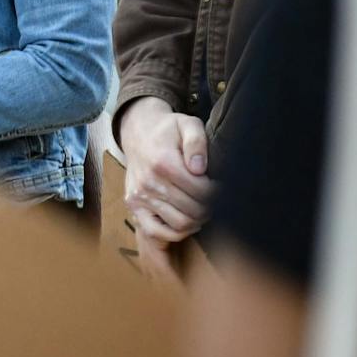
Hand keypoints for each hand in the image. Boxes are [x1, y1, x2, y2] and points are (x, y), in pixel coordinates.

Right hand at [120, 96, 214, 242]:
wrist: (138, 133)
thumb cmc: (168, 130)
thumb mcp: (188, 124)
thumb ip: (197, 142)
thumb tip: (199, 169)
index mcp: (164, 162)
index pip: (202, 191)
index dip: (219, 192)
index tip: (223, 187)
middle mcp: (149, 182)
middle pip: (194, 210)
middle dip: (211, 207)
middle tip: (217, 200)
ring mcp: (140, 197)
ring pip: (180, 224)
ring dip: (198, 220)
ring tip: (204, 208)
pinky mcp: (134, 206)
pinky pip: (157, 232)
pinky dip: (177, 232)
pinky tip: (188, 219)